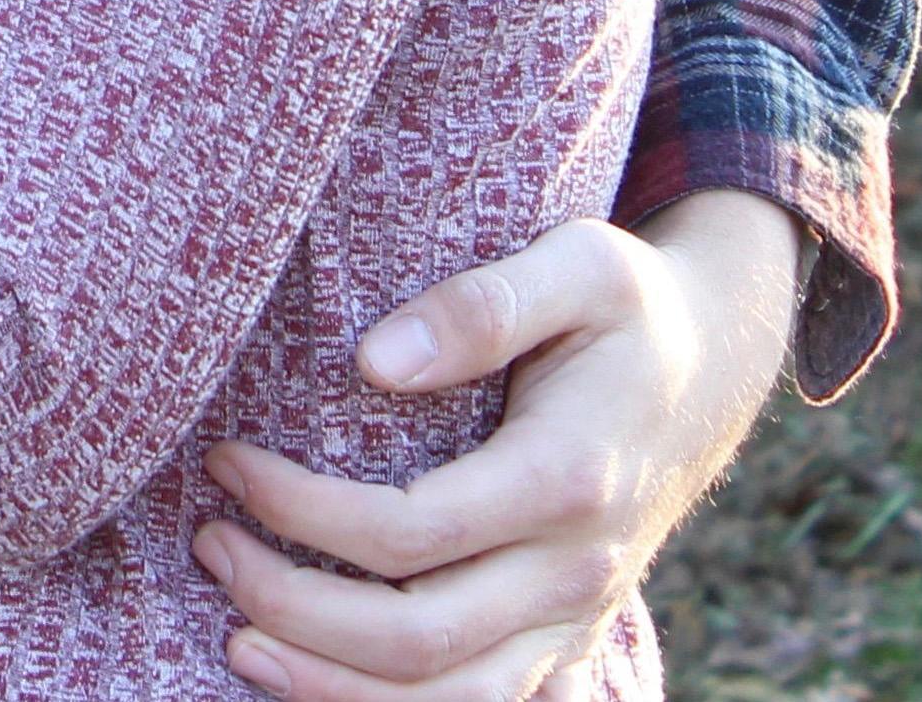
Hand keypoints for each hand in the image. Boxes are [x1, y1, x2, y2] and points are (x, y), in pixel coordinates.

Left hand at [191, 191, 804, 699]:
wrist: (713, 365)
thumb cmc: (628, 304)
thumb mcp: (579, 264)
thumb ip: (482, 303)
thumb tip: (374, 360)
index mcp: (568, 479)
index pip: (410, 532)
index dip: (304, 512)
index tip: (227, 463)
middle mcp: (577, 570)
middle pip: (417, 637)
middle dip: (294, 605)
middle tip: (208, 542)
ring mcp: (577, 620)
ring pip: (450, 700)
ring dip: (333, 686)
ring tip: (236, 639)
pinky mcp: (571, 640)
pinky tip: (317, 690)